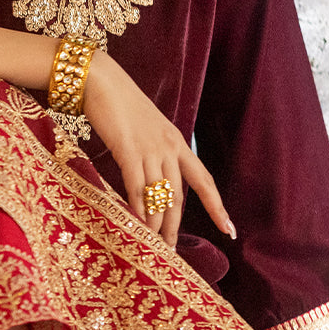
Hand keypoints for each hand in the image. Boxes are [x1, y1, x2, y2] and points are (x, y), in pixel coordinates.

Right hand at [82, 49, 234, 248]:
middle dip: (175, 226)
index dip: (217, 207)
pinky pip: (137, 186)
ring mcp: (150, 148)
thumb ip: (151, 151)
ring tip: (152, 244)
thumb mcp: (144, 128)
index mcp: (177, 142)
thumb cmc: (118, 103)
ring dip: (155, 223)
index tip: (229, 229)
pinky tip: (138, 223)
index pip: (204, 180)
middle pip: (178, 196)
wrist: (100, 79)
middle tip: (169, 250)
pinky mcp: (128, 149)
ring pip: (159, 195)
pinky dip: (139, 207)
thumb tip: (149, 178)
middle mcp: (169, 147)